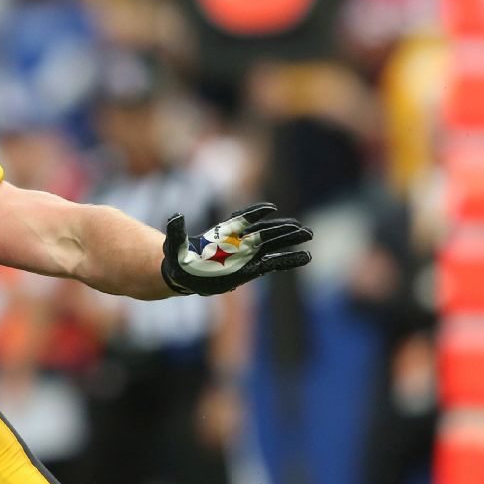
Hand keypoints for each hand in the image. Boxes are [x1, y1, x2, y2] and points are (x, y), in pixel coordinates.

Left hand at [160, 202, 311, 295]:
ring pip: (272, 246)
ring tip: (309, 235)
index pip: (242, 220)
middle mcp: (238, 243)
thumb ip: (176, 231)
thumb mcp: (174, 245)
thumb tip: (175, 216)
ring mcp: (246, 256)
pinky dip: (288, 260)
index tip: (269, 209)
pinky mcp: (250, 270)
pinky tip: (305, 257)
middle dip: (283, 230)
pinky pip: (273, 264)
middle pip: (264, 233)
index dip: (254, 213)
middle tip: (304, 228)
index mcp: (223, 234)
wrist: (182, 275)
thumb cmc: (177, 258)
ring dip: (290, 241)